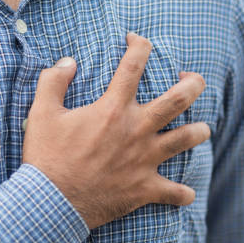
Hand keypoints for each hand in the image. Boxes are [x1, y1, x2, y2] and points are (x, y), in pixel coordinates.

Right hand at [22, 32, 209, 228]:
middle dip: (194, 84)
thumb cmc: (47, 156)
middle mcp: (137, 130)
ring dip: (199, 132)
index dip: (139, 45)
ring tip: (201, 129)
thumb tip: (68, 61)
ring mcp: (145, 159)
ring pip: (187, 139)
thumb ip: (53, 82)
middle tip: (196, 80)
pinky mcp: (146, 187)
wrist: (51, 202)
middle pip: (179, 100)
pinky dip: (182, 194)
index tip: (137, 40)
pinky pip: (174, 192)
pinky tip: (187, 194)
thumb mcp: (42, 113)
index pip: (133, 65)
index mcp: (114, 109)